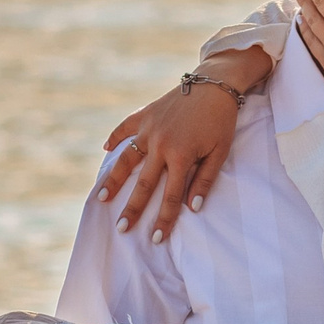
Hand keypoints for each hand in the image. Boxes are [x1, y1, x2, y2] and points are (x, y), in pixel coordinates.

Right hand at [96, 48, 268, 242]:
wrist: (215, 84)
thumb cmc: (221, 121)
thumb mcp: (220, 152)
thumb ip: (205, 180)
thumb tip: (193, 208)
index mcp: (181, 156)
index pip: (170, 197)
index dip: (164, 220)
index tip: (156, 238)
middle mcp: (160, 144)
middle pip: (143, 184)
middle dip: (132, 209)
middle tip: (121, 228)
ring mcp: (149, 129)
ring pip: (126, 159)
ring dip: (113, 180)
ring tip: (101, 198)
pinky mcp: (145, 114)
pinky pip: (125, 128)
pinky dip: (114, 138)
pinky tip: (105, 150)